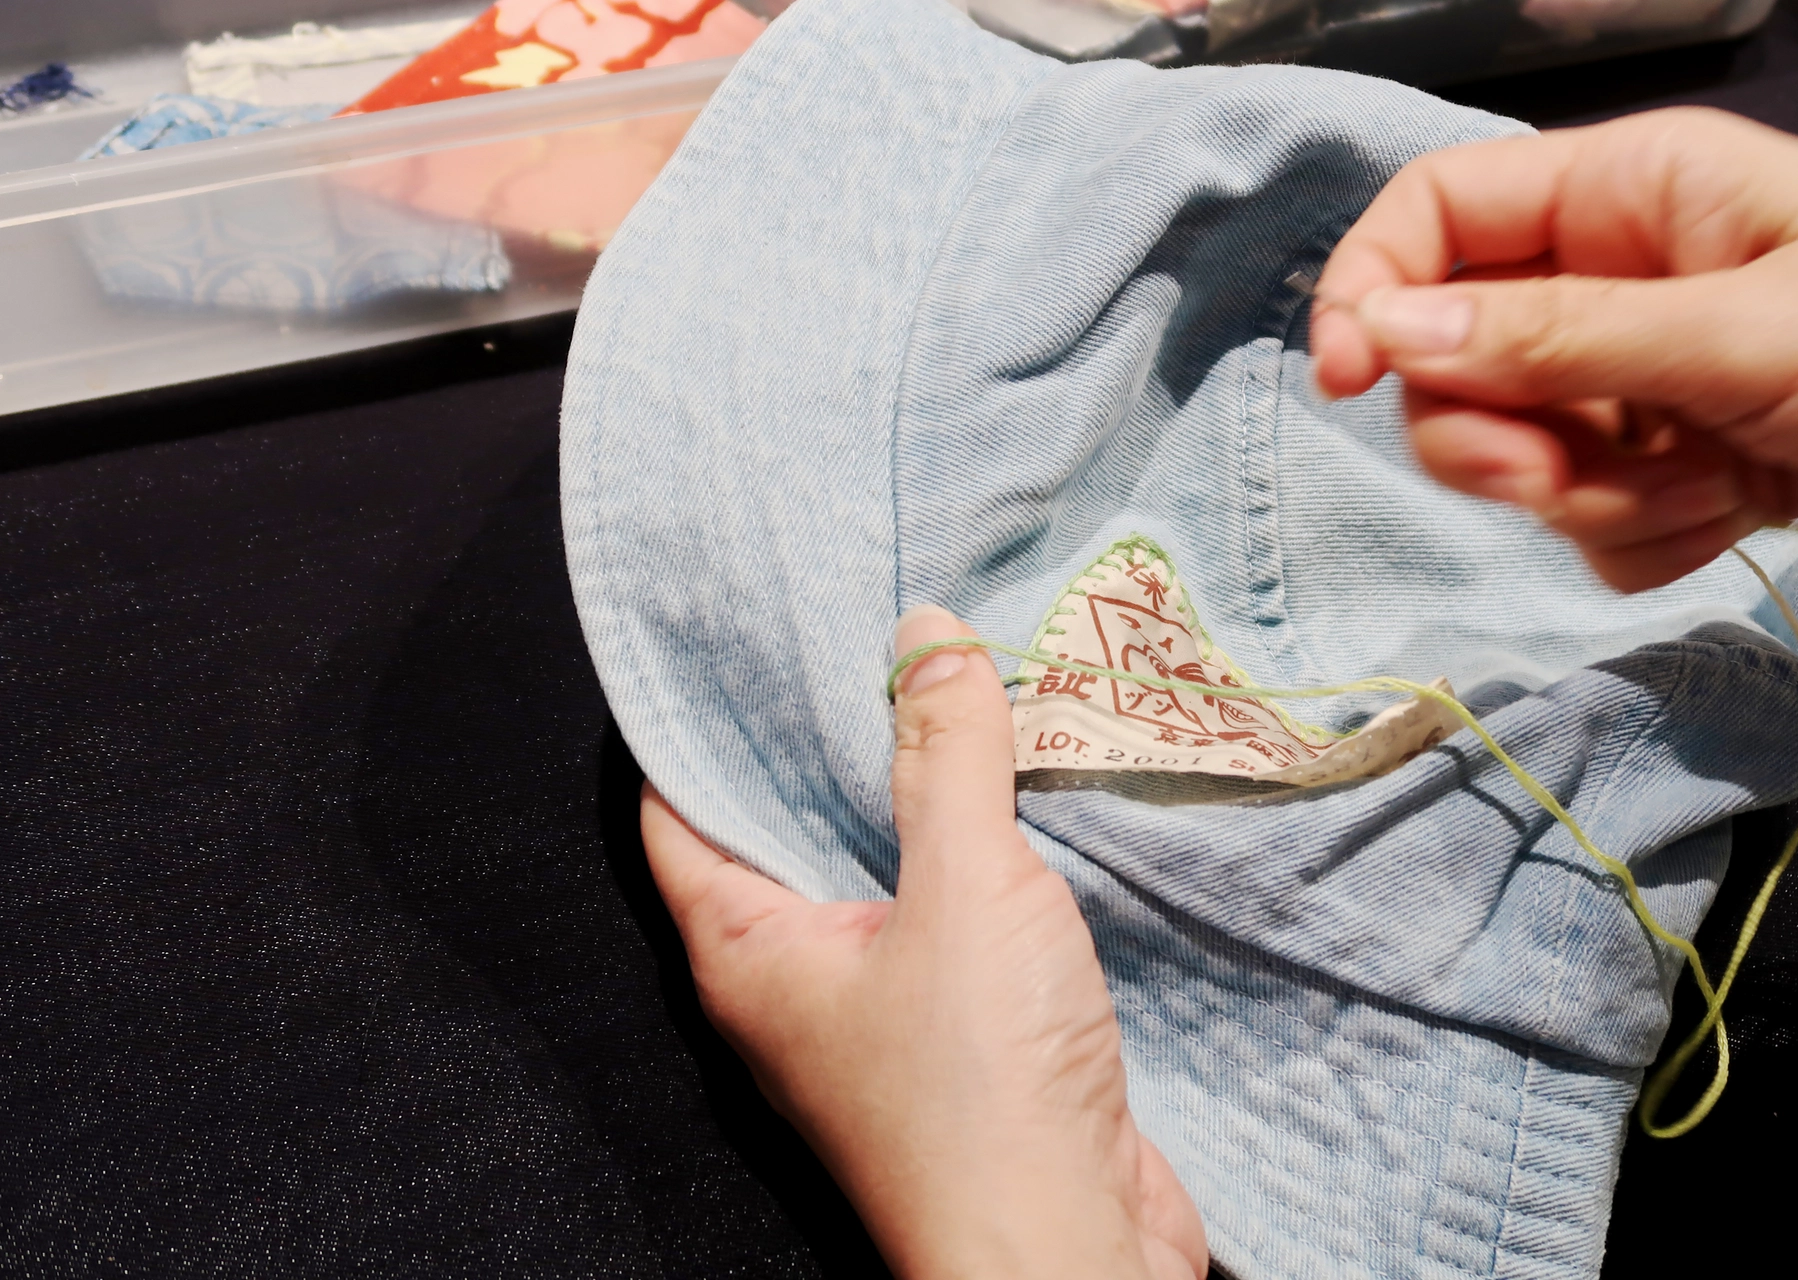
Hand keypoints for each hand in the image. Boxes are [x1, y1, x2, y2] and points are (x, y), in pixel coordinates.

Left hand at [642, 605, 1206, 1279]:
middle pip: (784, 832)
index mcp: (747, 955)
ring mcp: (878, 1016)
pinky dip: (977, 854)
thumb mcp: (964, 889)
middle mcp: (795, 986)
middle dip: (828, 738)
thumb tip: (925, 635)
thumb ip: (947, 756)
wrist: (1068, 1254)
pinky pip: (951, 917)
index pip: (678, 811)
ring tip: (957, 688)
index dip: (697, 720)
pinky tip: (1024, 795)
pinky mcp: (961, 1038)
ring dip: (915, 794)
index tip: (737, 631)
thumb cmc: (979, 1090)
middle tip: (874, 631)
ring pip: (877, 874)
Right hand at [1311, 107, 1797, 589]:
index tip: (1346, 381)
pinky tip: (1729, 517)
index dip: (1369, 289)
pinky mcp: (1678, 465)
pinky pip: (1589, 522)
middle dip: (1494, 435)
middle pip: (1456, 358)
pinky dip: (1642, 539)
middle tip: (1563, 473)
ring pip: (1520, 455)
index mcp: (1622, 196)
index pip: (1436, 215)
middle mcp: (1614, 279)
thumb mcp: (1730, 331)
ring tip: (1698, 490)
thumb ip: (1554, 339)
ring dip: (1588, 498)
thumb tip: (1385, 335)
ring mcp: (1643, 378)